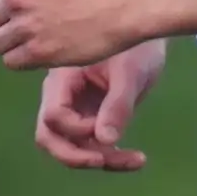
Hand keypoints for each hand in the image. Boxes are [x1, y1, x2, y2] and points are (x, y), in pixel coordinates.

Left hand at [0, 0, 149, 69]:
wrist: (125, 6)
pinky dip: (22, 59)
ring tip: (38, 38)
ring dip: (14, 43)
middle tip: (37, 22)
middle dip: (8, 21)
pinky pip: (11, 61)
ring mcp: (28, 26)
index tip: (3, 9)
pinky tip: (42, 51)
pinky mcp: (40, 52)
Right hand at [34, 45, 165, 171]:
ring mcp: (76, 108)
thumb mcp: (131, 73)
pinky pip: (93, 144)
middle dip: (74, 156)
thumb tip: (104, 141)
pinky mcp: (92, 117)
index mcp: (63, 79)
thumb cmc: (138, 46)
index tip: (105, 124)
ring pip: (72, 145)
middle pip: (49, 136)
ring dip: (100, 160)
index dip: (77, 129)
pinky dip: (112, 155)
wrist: (146, 34)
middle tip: (104, 161)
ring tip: (136, 160)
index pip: (53, 116)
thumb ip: (117, 105)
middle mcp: (62, 96)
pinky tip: (138, 159)